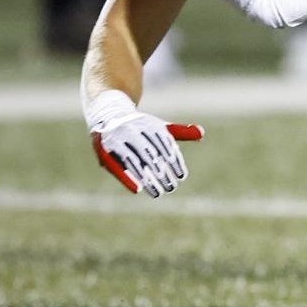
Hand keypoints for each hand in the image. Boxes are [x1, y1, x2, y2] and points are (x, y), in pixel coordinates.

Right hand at [87, 91, 202, 196]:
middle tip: (172, 187)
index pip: (165, 146)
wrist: (108, 114)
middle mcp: (134, 130)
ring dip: (147, 178)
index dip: (174, 161)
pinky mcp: (105, 149)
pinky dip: (126, 178)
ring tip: (158, 192)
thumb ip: (180, 132)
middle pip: (151, 155)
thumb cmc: (140, 126)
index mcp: (150, 125)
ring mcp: (118, 139)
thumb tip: (202, 134)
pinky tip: (137, 190)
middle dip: (162, 172)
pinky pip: (115, 166)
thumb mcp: (160, 127)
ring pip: (135, 162)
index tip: (182, 176)